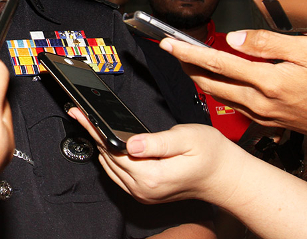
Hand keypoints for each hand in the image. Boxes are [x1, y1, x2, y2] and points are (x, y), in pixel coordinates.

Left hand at [67, 107, 241, 205]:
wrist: (227, 177)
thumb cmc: (212, 155)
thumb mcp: (186, 139)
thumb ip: (156, 142)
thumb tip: (130, 143)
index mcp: (152, 176)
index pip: (113, 150)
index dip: (94, 130)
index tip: (81, 114)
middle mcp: (144, 189)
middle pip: (108, 158)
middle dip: (93, 134)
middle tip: (79, 113)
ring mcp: (144, 193)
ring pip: (110, 166)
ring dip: (99, 145)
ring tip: (88, 123)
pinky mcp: (145, 192)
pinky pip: (119, 173)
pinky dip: (110, 156)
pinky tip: (107, 141)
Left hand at [160, 30, 306, 142]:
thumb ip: (268, 42)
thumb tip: (235, 39)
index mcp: (268, 82)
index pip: (216, 63)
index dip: (188, 52)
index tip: (168, 43)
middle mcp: (260, 103)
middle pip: (209, 82)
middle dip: (186, 66)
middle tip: (172, 50)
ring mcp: (262, 115)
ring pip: (218, 95)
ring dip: (200, 78)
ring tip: (189, 61)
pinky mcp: (266, 122)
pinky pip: (234, 104)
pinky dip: (218, 90)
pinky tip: (217, 80)